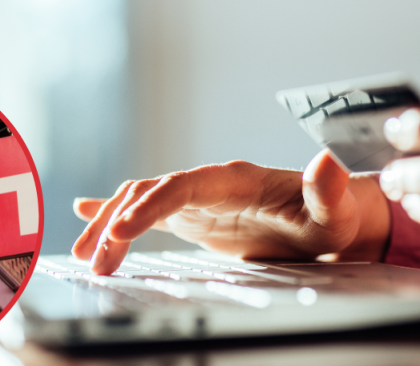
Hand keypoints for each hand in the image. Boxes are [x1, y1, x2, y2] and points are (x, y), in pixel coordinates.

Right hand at [71, 149, 390, 274]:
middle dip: (117, 222)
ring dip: (111, 224)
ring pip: (142, 200)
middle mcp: (210, 183)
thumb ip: (327, 190)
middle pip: (151, 192)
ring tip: (85, 256)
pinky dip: (116, 211)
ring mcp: (199, 197)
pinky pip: (149, 208)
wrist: (327, 217)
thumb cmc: (331, 216)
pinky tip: (86, 213)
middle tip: (92, 258)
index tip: (120, 231)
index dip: (149, 205)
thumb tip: (326, 161)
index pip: (181, 185)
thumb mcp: (333, 211)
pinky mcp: (196, 214)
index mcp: (235, 179)